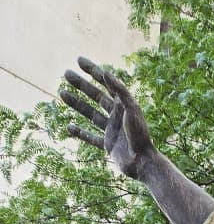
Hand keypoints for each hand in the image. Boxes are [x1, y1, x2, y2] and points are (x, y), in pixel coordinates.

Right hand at [59, 56, 157, 178]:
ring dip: (76, 103)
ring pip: (91, 114)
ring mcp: (112, 130)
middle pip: (96, 96)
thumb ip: (120, 91)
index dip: (93, 71)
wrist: (143, 162)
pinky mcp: (108, 145)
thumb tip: (105, 73)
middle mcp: (117, 116)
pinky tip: (69, 127)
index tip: (78, 60)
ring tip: (62, 93)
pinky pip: (91, 137)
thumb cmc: (140, 136)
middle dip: (81, 85)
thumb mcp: (131, 110)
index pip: (107, 83)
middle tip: (66, 73)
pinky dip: (80, 132)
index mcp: (124, 105)